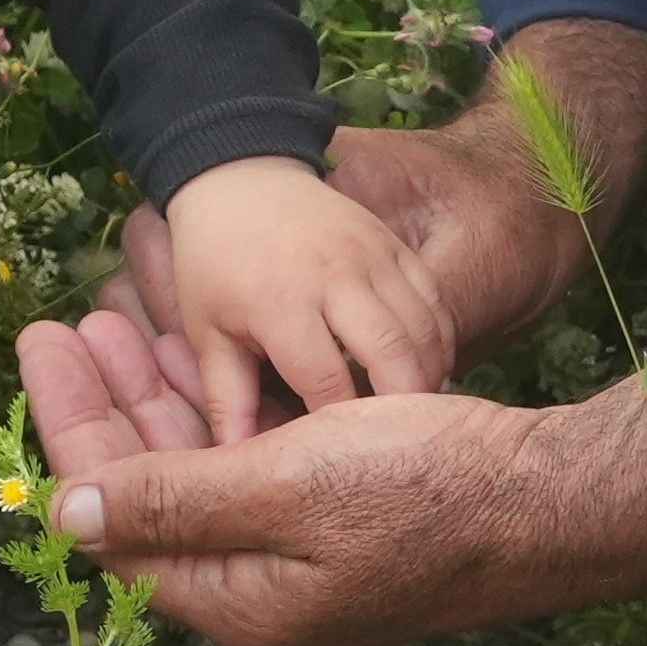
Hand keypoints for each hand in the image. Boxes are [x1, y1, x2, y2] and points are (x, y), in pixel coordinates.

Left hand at [10, 290, 584, 645]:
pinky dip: (214, 406)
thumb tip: (62, 514)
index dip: (70, 430)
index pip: (115, 520)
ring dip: (155, 396)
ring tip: (112, 317)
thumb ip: (175, 500)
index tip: (41, 346)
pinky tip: (191, 348)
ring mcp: (301, 556)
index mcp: (239, 601)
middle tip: (59, 324)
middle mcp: (260, 589)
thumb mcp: (289, 488)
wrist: (554, 497)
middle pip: (149, 492)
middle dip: (103, 404)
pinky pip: (249, 460)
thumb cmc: (431, 491)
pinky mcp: (338, 519)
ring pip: (199, 469)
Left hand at [151, 152, 452, 442]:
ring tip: (416, 422)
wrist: (239, 177)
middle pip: (394, 358)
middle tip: (400, 452)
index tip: (342, 468)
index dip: (340, 434)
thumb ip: (226, 400)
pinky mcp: (395, 246)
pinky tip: (426, 375)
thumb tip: (233, 465)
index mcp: (283, 303)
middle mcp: (336, 277)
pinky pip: (435, 302)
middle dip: (404, 412)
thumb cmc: (214, 264)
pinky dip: (439, 343)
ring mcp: (373, 257)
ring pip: (425, 331)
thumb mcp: (207, 333)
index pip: (329, 386)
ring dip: (428, 379)